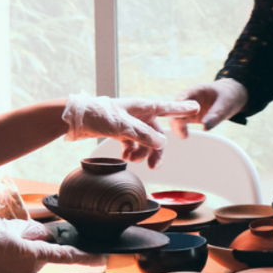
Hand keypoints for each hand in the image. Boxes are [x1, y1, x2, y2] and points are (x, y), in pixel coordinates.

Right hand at [0, 218, 105, 272]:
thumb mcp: (13, 226)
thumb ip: (35, 232)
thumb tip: (45, 237)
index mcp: (33, 255)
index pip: (66, 256)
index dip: (86, 257)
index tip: (102, 259)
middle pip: (40, 258)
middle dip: (32, 249)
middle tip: (11, 239)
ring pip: (27, 266)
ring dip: (18, 257)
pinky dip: (7, 267)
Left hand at [61, 95, 200, 166]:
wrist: (76, 119)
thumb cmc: (99, 114)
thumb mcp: (122, 126)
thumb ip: (143, 135)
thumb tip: (161, 143)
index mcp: (143, 106)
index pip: (167, 108)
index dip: (181, 110)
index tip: (196, 108)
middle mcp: (139, 113)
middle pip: (156, 133)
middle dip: (155, 149)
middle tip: (154, 166)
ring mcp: (130, 122)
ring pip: (144, 141)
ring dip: (141, 152)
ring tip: (131, 160)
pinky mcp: (121, 130)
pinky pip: (133, 143)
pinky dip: (131, 151)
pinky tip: (124, 157)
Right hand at [174, 78, 248, 133]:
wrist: (229, 96)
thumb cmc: (227, 97)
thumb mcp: (225, 105)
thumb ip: (215, 115)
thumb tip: (205, 128)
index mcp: (194, 91)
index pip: (180, 100)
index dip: (178, 110)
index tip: (182, 122)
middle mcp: (187, 99)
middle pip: (174, 110)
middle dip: (175, 121)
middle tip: (183, 134)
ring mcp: (186, 108)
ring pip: (174, 118)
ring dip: (176, 127)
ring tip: (184, 136)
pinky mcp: (188, 117)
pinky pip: (179, 123)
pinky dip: (179, 130)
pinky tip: (184, 135)